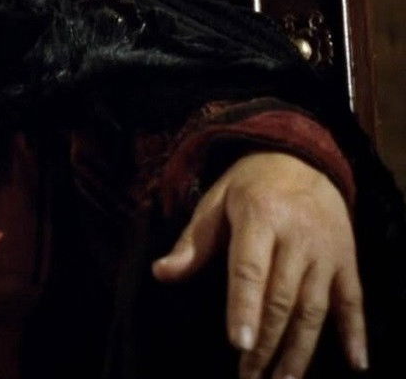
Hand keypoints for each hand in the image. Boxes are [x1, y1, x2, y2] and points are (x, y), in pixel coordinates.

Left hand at [151, 151, 365, 378]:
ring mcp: (327, 252)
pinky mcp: (347, 262)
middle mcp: (298, 237)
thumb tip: (161, 273)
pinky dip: (356, 333)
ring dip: (300, 349)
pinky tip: (355, 364)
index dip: (244, 307)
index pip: (250, 269)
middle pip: (282, 298)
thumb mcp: (214, 203)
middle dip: (266, 342)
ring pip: (315, 308)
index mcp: (260, 218)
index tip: (239, 344)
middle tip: (250, 376)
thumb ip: (192, 243)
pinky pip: (353, 301)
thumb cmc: (249, 187)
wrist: (303, 159)